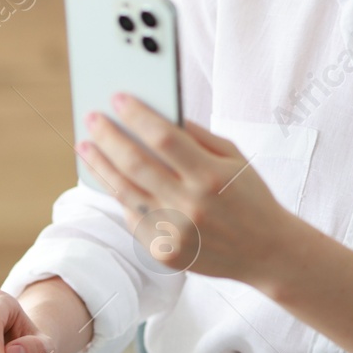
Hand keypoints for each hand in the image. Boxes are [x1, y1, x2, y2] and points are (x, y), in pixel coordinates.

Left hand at [78, 93, 304, 289]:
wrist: (266, 251)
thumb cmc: (250, 197)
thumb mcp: (235, 159)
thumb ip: (198, 137)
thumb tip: (158, 115)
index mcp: (212, 176)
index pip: (164, 137)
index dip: (137, 115)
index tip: (117, 98)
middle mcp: (192, 205)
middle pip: (136, 164)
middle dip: (109, 137)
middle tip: (92, 119)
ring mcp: (175, 233)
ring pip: (125, 193)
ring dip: (101, 166)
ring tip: (86, 147)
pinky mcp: (165, 253)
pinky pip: (133, 219)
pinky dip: (120, 196)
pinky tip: (111, 179)